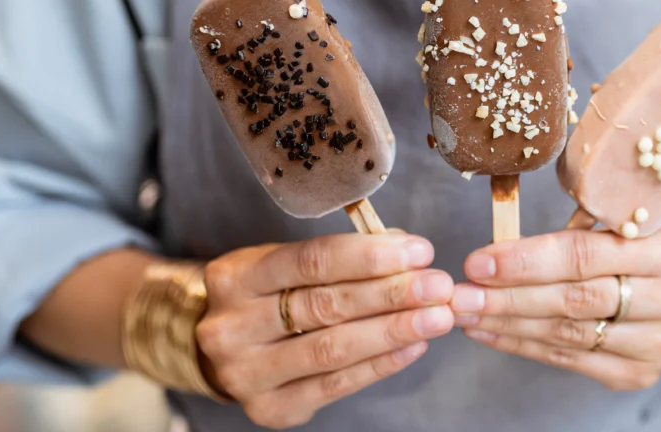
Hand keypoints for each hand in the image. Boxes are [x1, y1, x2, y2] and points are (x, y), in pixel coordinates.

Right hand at [198, 234, 454, 428]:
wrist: (223, 351)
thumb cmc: (265, 298)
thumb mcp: (285, 264)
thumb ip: (342, 257)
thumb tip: (405, 251)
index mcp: (236, 277)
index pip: (312, 260)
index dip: (370, 256)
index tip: (419, 252)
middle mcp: (233, 326)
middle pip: (325, 305)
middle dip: (391, 293)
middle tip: (437, 286)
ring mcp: (247, 373)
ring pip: (332, 348)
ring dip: (392, 330)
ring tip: (436, 317)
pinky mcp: (269, 408)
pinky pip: (334, 385)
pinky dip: (379, 365)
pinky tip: (412, 347)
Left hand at [449, 228, 660, 390]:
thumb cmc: (642, 255)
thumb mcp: (624, 229)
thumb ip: (576, 233)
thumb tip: (501, 246)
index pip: (586, 255)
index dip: (527, 260)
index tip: (480, 262)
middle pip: (575, 299)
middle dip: (509, 296)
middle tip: (461, 295)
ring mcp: (660, 343)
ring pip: (569, 333)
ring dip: (510, 324)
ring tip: (469, 314)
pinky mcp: (639, 374)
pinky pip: (571, 360)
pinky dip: (525, 346)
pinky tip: (493, 333)